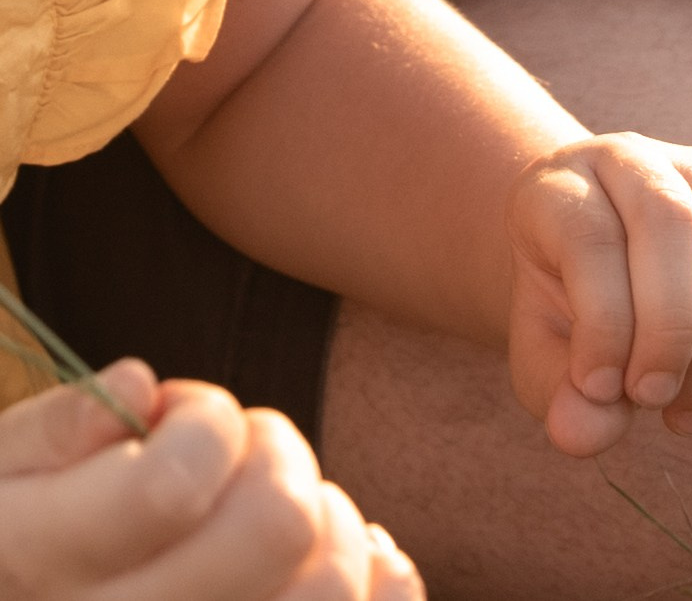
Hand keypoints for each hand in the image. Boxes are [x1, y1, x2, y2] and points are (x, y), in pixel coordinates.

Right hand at [0, 363, 421, 599]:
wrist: (50, 599)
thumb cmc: (30, 532)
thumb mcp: (5, 472)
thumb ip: (62, 427)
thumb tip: (136, 388)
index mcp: (40, 569)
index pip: (172, 486)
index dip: (205, 423)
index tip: (182, 420)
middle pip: (277, 528)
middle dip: (276, 460)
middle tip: (241, 460)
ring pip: (330, 587)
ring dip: (324, 524)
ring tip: (273, 516)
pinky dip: (378, 574)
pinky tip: (326, 555)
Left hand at [505, 134, 691, 457]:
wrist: (600, 259)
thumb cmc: (567, 311)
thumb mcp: (541, 355)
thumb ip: (557, 391)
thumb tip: (586, 431)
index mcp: (561, 187)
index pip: (590, 236)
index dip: (602, 322)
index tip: (600, 390)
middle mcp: (634, 159)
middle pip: (670, 222)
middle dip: (670, 330)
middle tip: (655, 400)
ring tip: (691, 406)